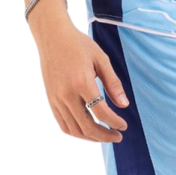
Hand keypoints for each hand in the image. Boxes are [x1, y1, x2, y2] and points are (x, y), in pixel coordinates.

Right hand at [33, 19, 129, 142]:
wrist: (52, 36)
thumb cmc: (79, 44)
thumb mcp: (100, 58)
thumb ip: (113, 83)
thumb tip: (124, 105)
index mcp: (81, 82)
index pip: (100, 112)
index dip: (114, 122)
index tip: (124, 126)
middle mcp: (66, 94)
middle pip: (87, 126)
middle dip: (105, 136)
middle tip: (117, 136)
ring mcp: (56, 99)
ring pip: (74, 130)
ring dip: (91, 138)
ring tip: (104, 136)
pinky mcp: (51, 100)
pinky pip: (63, 124)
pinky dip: (76, 132)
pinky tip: (88, 130)